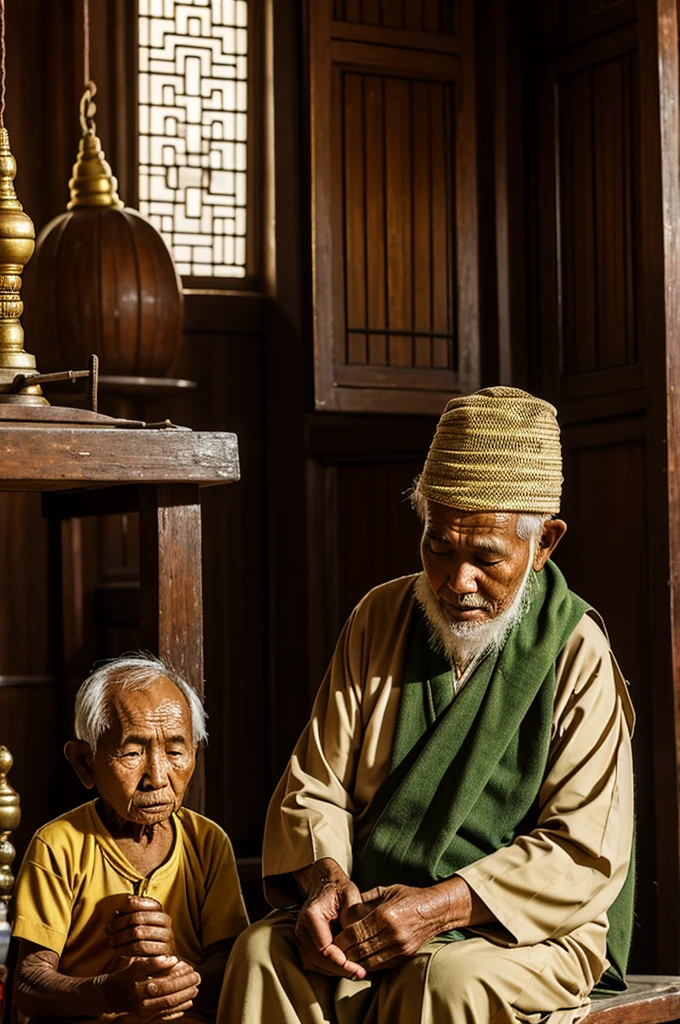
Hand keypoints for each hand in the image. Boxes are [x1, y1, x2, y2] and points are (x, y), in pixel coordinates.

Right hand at [102, 955, 199, 1020]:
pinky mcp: (146, 1021)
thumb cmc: (125, 977)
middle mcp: (141, 1004)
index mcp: (138, 989)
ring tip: (195, 989)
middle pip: (169, 996)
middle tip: (197, 978)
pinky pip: (165, 1016)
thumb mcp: (135, 966)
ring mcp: (144, 1015)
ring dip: (185, 998)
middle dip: (186, 987)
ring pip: (169, 1007)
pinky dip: (178, 1010)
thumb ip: (153, 962)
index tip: (190, 967)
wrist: (111, 997)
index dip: (179, 976)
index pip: (164, 983)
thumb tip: (172, 959)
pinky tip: (187, 1003)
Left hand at [107, 896, 176, 957]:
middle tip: (108, 929)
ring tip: (112, 942)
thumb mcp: (143, 925)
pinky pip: (141, 949)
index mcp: (160, 912)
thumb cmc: (149, 940)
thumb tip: (116, 912)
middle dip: (120, 923)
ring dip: (121, 938)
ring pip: (139, 934)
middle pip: (139, 918)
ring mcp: (165, 937)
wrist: (163, 962)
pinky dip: (128, 950)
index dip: (129, 906)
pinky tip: (120, 952)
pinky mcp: (162, 953)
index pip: (145, 903)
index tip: (115, 912)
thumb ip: (132, 917)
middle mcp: (165, 922)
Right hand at [292, 859, 366, 979]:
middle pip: (317, 960)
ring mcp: (300, 936)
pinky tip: (344, 966)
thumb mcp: (351, 896)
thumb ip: (353, 916)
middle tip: (360, 973)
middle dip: (339, 970)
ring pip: (313, 964)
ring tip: (355, 971)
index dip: (341, 962)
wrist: (325, 884)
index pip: (324, 948)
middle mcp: (301, 928)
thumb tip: (358, 941)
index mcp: (311, 915)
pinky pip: (313, 962)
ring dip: (333, 971)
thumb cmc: (339, 890)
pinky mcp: (304, 943)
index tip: (358, 968)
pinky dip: (328, 967)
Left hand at [336, 883, 454, 970]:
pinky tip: (359, 960)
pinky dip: (367, 964)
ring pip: (368, 961)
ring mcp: (400, 947)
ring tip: (343, 957)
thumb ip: (363, 900)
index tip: (331, 939)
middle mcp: (392, 933)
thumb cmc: (408, 896)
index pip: (354, 933)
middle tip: (332, 951)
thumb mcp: (384, 890)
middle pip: (359, 949)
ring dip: (354, 961)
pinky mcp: (404, 956)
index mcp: (385, 914)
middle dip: (343, 952)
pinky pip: (380, 965)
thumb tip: (343, 910)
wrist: (436, 910)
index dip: (340, 939)